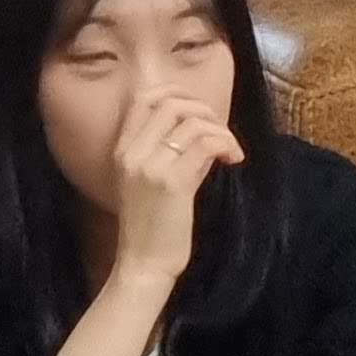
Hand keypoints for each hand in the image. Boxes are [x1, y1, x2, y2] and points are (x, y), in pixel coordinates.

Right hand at [107, 92, 243, 287]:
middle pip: (171, 103)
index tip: (202, 110)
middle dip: (205, 110)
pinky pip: (205, 144)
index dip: (177, 92)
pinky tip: (233, 160)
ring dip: (221, 132)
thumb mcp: (155, 180)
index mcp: (122, 150)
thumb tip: (207, 130)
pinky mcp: (172, 183)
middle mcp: (132, 153)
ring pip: (193, 122)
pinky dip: (226, 145)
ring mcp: (150, 167)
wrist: (143, 263)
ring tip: (230, 152)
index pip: (144, 98)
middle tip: (221, 133)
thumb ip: (174, 151)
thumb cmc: (154, 225)